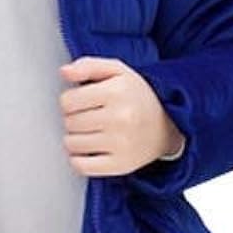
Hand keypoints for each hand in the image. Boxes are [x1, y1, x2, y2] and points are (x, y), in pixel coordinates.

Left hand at [59, 56, 185, 176]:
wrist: (167, 125)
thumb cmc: (137, 97)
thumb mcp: (117, 71)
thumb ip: (88, 66)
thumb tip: (64, 72)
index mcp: (116, 92)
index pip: (67, 101)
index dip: (70, 101)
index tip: (81, 102)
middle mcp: (120, 118)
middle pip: (69, 123)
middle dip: (74, 119)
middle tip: (90, 116)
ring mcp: (121, 144)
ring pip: (72, 144)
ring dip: (75, 139)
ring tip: (91, 131)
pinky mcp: (120, 165)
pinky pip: (81, 166)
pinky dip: (79, 159)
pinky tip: (89, 150)